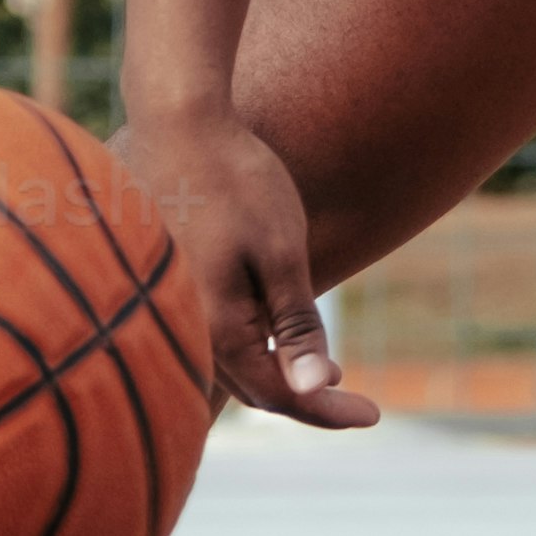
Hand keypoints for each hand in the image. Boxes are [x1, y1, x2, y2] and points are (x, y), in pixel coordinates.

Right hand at [114, 107, 378, 427]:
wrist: (174, 119)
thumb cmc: (234, 179)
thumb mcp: (281, 250)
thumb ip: (295, 325)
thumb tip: (317, 390)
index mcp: (216, 328)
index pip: (279, 395)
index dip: (327, 412)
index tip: (374, 416)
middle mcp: (183, 328)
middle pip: (250, 388)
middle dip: (302, 396)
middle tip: (352, 400)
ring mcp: (166, 307)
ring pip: (225, 366)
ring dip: (273, 372)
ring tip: (321, 368)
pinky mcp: (161, 284)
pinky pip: (205, 337)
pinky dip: (245, 346)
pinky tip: (268, 328)